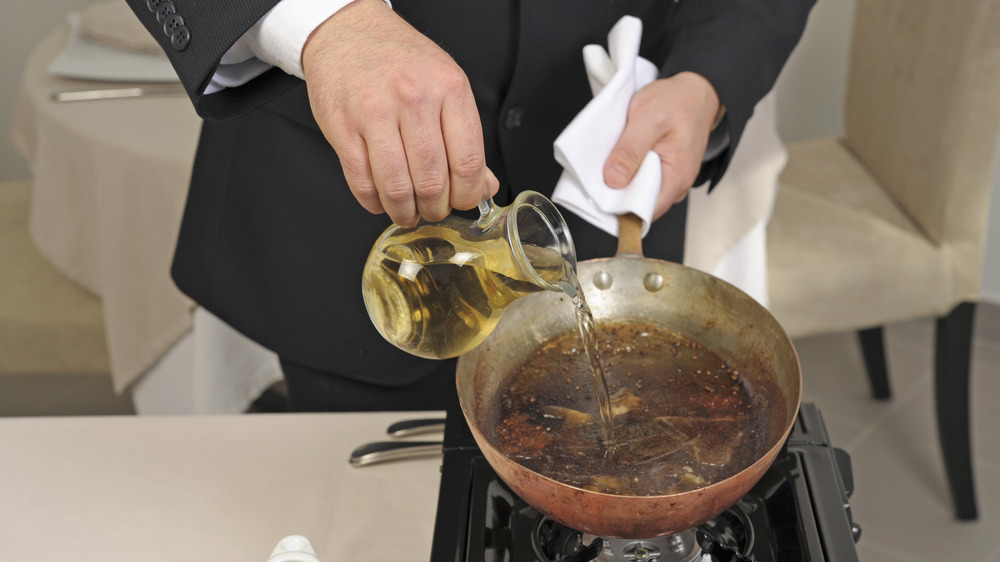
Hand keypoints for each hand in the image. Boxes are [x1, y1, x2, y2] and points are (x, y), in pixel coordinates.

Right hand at [301, 0, 498, 225]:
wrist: (348, 32)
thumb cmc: (400, 60)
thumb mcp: (445, 85)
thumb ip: (466, 138)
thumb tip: (485, 186)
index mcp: (449, 88)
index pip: (467, 161)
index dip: (467, 195)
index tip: (462, 202)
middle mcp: (414, 98)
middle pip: (432, 180)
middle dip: (435, 208)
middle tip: (433, 210)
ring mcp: (374, 113)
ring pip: (396, 186)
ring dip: (404, 211)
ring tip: (407, 212)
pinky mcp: (342, 127)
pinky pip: (361, 182)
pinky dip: (374, 202)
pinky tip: (381, 200)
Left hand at [603, 72, 722, 220]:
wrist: (696, 89)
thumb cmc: (678, 101)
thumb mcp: (648, 120)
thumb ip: (630, 151)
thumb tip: (614, 180)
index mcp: (677, 178)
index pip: (644, 211)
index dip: (621, 207)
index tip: (601, 194)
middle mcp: (676, 184)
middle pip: (639, 204)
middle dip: (618, 193)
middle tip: (601, 173)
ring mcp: (670, 178)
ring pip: (638, 191)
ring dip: (622, 180)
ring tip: (612, 161)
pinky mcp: (663, 170)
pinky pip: (641, 179)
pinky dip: (628, 171)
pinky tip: (622, 158)